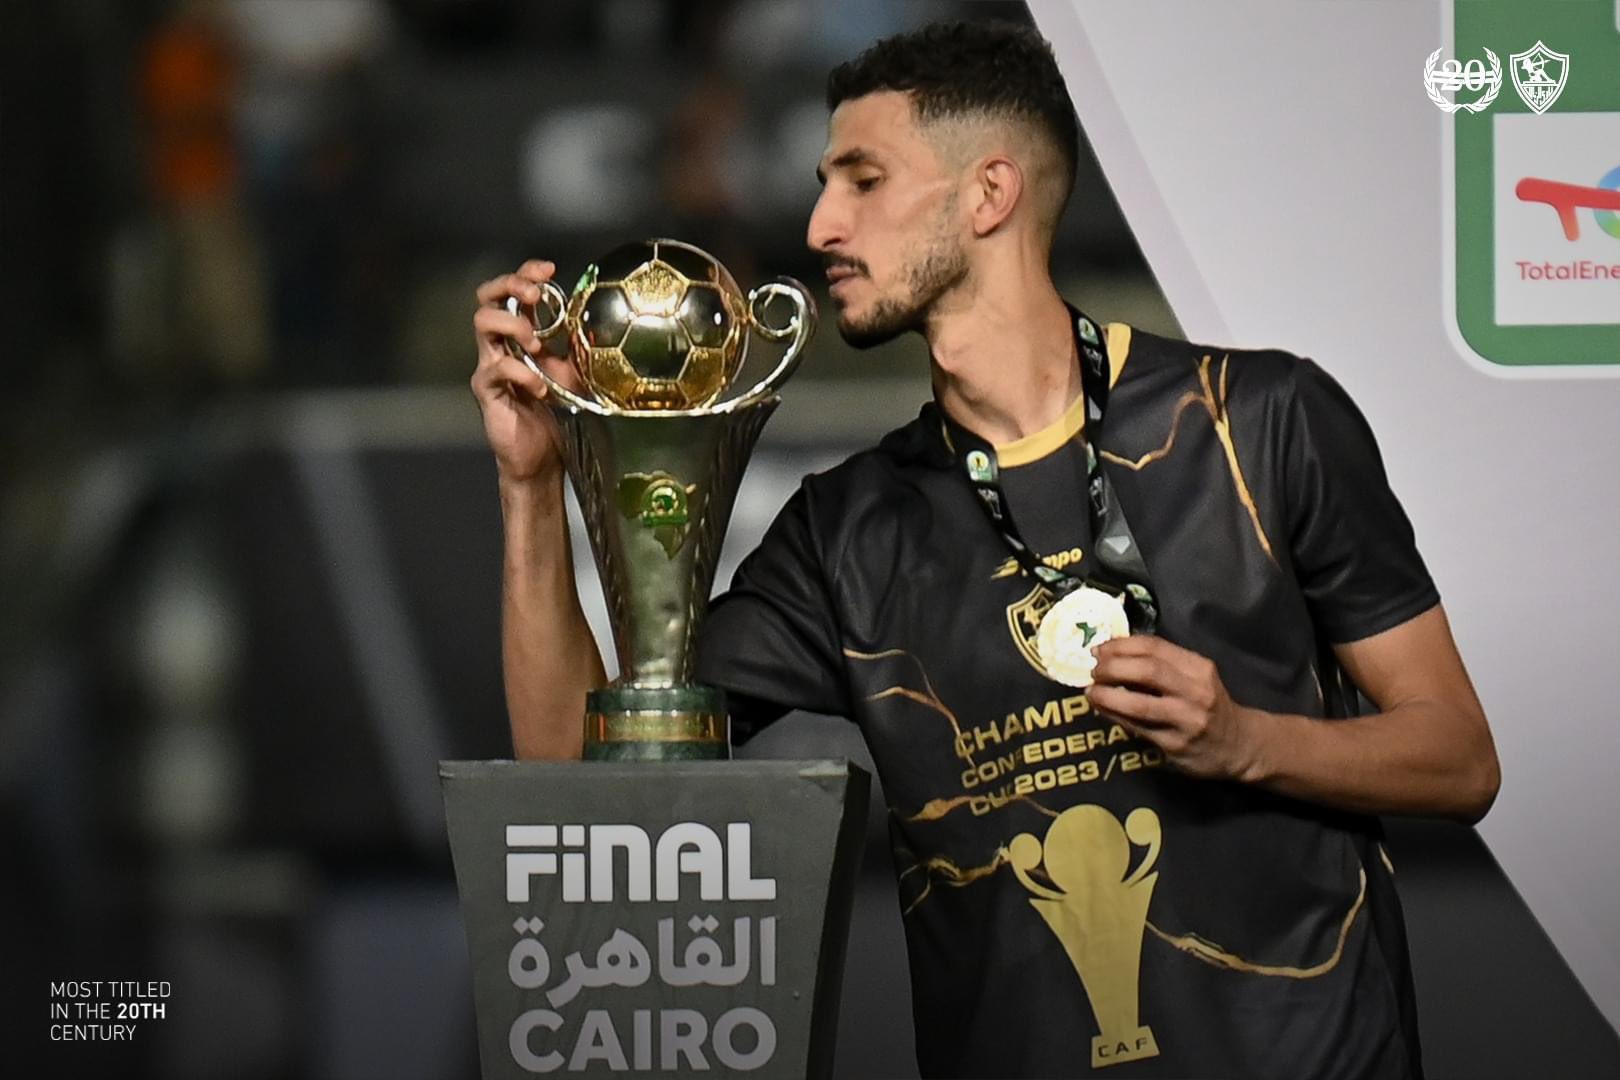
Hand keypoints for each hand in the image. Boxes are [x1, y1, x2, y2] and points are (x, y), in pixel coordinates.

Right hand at [470, 260, 582, 483]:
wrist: (541, 456)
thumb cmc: (554, 414)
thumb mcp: (576, 372)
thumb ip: (579, 346)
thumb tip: (601, 320)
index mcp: (519, 335)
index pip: (512, 290)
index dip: (526, 273)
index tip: (549, 270)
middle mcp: (499, 345)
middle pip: (487, 297)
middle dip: (511, 286)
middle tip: (537, 297)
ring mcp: (489, 366)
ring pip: (483, 323)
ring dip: (514, 325)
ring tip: (537, 345)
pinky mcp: (486, 391)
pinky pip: (497, 369)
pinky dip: (523, 374)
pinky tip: (541, 389)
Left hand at [1086, 635, 1262, 781]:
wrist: (1238, 745)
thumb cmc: (1208, 705)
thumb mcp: (1194, 679)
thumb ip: (1161, 666)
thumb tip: (1111, 655)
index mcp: (1199, 668)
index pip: (1154, 647)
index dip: (1121, 645)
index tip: (1099, 649)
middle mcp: (1196, 691)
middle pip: (1147, 671)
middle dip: (1112, 667)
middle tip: (1093, 671)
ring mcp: (1187, 720)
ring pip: (1139, 704)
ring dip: (1107, 696)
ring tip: (1091, 692)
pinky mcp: (1176, 745)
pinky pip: (1138, 728)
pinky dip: (1115, 716)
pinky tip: (1103, 710)